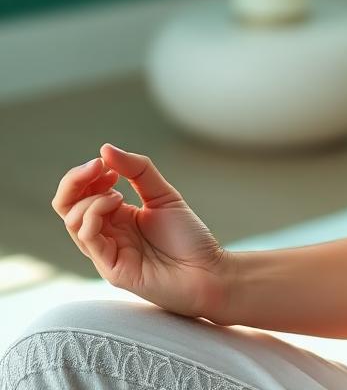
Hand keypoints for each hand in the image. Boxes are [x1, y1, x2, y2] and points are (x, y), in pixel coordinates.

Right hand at [51, 144, 228, 318]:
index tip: (105, 162)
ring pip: (72, 221)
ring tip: (117, 193)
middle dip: (74, 182)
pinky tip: (118, 204)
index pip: (80, 194)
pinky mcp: (111, 268)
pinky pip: (88, 238)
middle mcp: (105, 233)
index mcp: (115, 216)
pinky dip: (95, 214)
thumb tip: (105, 148)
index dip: (86, 174)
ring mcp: (106, 252)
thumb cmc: (187, 236)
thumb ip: (137, 170)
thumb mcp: (162, 194)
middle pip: (66, 207)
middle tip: (96, 166)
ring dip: (90, 198)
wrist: (207, 271)